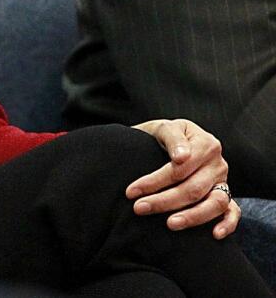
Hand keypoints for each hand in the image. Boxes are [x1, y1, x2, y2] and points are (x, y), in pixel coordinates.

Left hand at [128, 118, 239, 238]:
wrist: (171, 141)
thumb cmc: (164, 136)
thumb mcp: (164, 128)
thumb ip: (173, 138)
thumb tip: (181, 157)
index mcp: (206, 144)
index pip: (179, 168)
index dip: (154, 181)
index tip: (131, 192)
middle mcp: (218, 164)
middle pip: (193, 189)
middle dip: (164, 201)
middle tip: (139, 209)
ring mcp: (223, 182)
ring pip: (214, 203)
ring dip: (192, 217)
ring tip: (169, 224)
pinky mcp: (226, 196)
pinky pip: (232, 212)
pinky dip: (228, 224)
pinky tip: (213, 235)